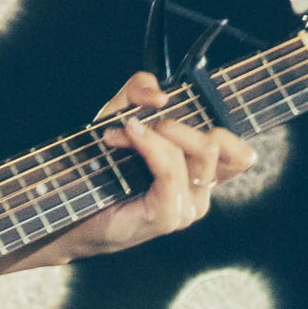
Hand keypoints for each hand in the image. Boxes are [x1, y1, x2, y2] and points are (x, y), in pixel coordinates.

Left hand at [26, 72, 254, 264]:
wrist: (67, 206)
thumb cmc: (98, 165)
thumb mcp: (119, 115)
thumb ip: (139, 92)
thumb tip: (160, 94)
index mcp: (199, 173)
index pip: (240, 153)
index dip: (222, 123)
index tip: (183, 107)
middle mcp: (200, 192)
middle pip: (219, 144)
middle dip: (177, 122)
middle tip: (137, 121)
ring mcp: (188, 207)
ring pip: (200, 153)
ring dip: (157, 132)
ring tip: (119, 133)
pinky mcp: (169, 216)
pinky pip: (173, 170)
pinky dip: (150, 146)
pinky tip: (127, 135)